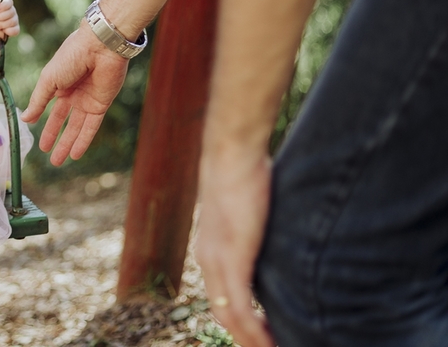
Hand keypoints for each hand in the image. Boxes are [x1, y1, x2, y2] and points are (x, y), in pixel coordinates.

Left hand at [0, 0, 19, 44]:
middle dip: (1, 16)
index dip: (3, 5)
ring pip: (13, 21)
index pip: (9, 1)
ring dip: (1, 24)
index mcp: (5, 4)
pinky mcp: (15, 30)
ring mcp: (14, 20)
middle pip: (12, 12)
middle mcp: (12, 11)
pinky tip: (1, 31)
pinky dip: (7, 31)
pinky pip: (15, 30)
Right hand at [22, 25, 128, 164]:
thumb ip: (38, 101)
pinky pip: (91, 127)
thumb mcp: (49, 80)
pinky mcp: (101, 105)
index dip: (43, 123)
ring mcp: (87, 100)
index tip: (36, 136)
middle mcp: (72, 94)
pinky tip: (75, 154)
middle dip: (55, 138)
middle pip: (62, 121)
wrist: (100, 47)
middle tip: (47, 156)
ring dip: (67, 144)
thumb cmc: (71, 57)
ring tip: (58, 161)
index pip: (48, 108)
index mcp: (58, 84)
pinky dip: (83, 141)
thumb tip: (25, 118)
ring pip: (75, 128)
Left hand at [195, 149, 274, 346]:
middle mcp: (208, 261)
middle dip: (245, 338)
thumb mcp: (249, 211)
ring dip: (250, 340)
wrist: (233, 154)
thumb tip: (274, 237)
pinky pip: (238, 304)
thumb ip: (256, 231)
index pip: (221, 299)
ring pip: (228, 315)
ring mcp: (216, 261)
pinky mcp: (231, 257)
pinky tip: (267, 342)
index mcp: (211, 252)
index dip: (239, 324)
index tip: (260, 338)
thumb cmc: (246, 175)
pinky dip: (252, 329)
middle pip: (222, 314)